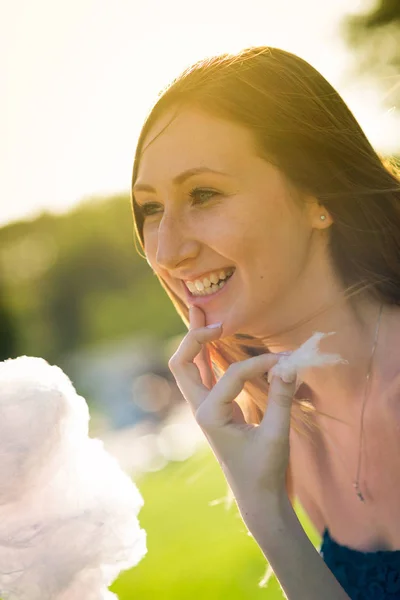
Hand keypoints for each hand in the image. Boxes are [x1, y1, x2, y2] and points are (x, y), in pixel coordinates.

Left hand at [168, 306, 297, 518]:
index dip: (261, 363)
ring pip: (188, 367)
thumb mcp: (276, 435)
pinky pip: (203, 374)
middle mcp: (201, 408)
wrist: (255, 495)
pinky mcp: (215, 408)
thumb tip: (289, 364)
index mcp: (211, 415)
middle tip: (212, 316)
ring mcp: (205, 408)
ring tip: (199, 310)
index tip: (287, 362)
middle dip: (194, 336)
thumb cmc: (264, 469)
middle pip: (182, 363)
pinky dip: (206, 354)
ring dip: (194, 341)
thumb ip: (281, 398)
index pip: (233, 374)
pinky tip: (213, 339)